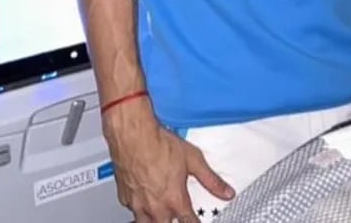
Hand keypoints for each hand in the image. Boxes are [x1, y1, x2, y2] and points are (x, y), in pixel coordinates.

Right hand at [103, 99, 233, 222]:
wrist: (133, 136)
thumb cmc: (159, 145)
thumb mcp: (193, 160)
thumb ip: (211, 179)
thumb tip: (226, 192)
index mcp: (174, 200)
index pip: (189, 222)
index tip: (197, 221)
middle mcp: (156, 206)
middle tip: (177, 216)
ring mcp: (138, 204)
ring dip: (155, 221)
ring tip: (160, 216)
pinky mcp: (124, 197)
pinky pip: (132, 210)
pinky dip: (139, 209)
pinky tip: (142, 202)